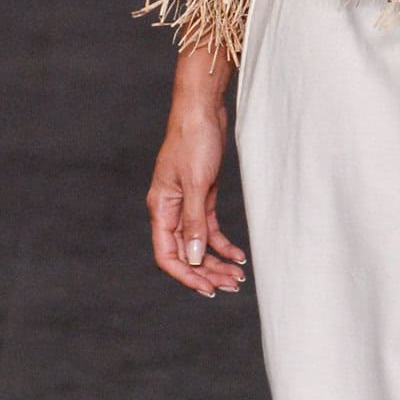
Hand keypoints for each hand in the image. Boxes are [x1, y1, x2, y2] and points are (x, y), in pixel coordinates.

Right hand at [147, 96, 246, 298]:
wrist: (203, 111)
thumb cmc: (194, 140)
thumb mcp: (196, 183)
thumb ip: (194, 221)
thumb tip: (193, 257)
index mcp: (161, 208)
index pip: (167, 254)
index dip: (185, 274)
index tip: (206, 288)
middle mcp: (170, 210)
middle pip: (184, 252)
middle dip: (206, 272)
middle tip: (230, 286)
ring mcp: (186, 204)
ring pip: (198, 244)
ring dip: (216, 262)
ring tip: (237, 277)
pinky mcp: (202, 197)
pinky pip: (209, 229)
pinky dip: (223, 244)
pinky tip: (238, 256)